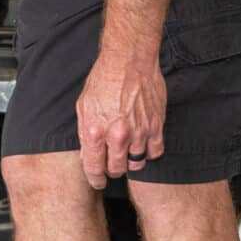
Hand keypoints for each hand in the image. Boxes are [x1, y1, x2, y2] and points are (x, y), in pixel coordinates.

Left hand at [76, 45, 165, 189]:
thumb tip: (88, 154)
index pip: (94, 168)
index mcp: (95, 130)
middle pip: (116, 169)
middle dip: (112, 170)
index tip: (98, 181)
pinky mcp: (156, 126)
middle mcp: (117, 134)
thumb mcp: (83, 106)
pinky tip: (142, 144)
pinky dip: (149, 152)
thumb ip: (84, 134)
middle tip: (112, 164)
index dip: (95, 179)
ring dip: (130, 161)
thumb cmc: (104, 79)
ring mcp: (139, 131)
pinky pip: (155, 152)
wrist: (129, 60)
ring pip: (136, 164)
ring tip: (127, 151)